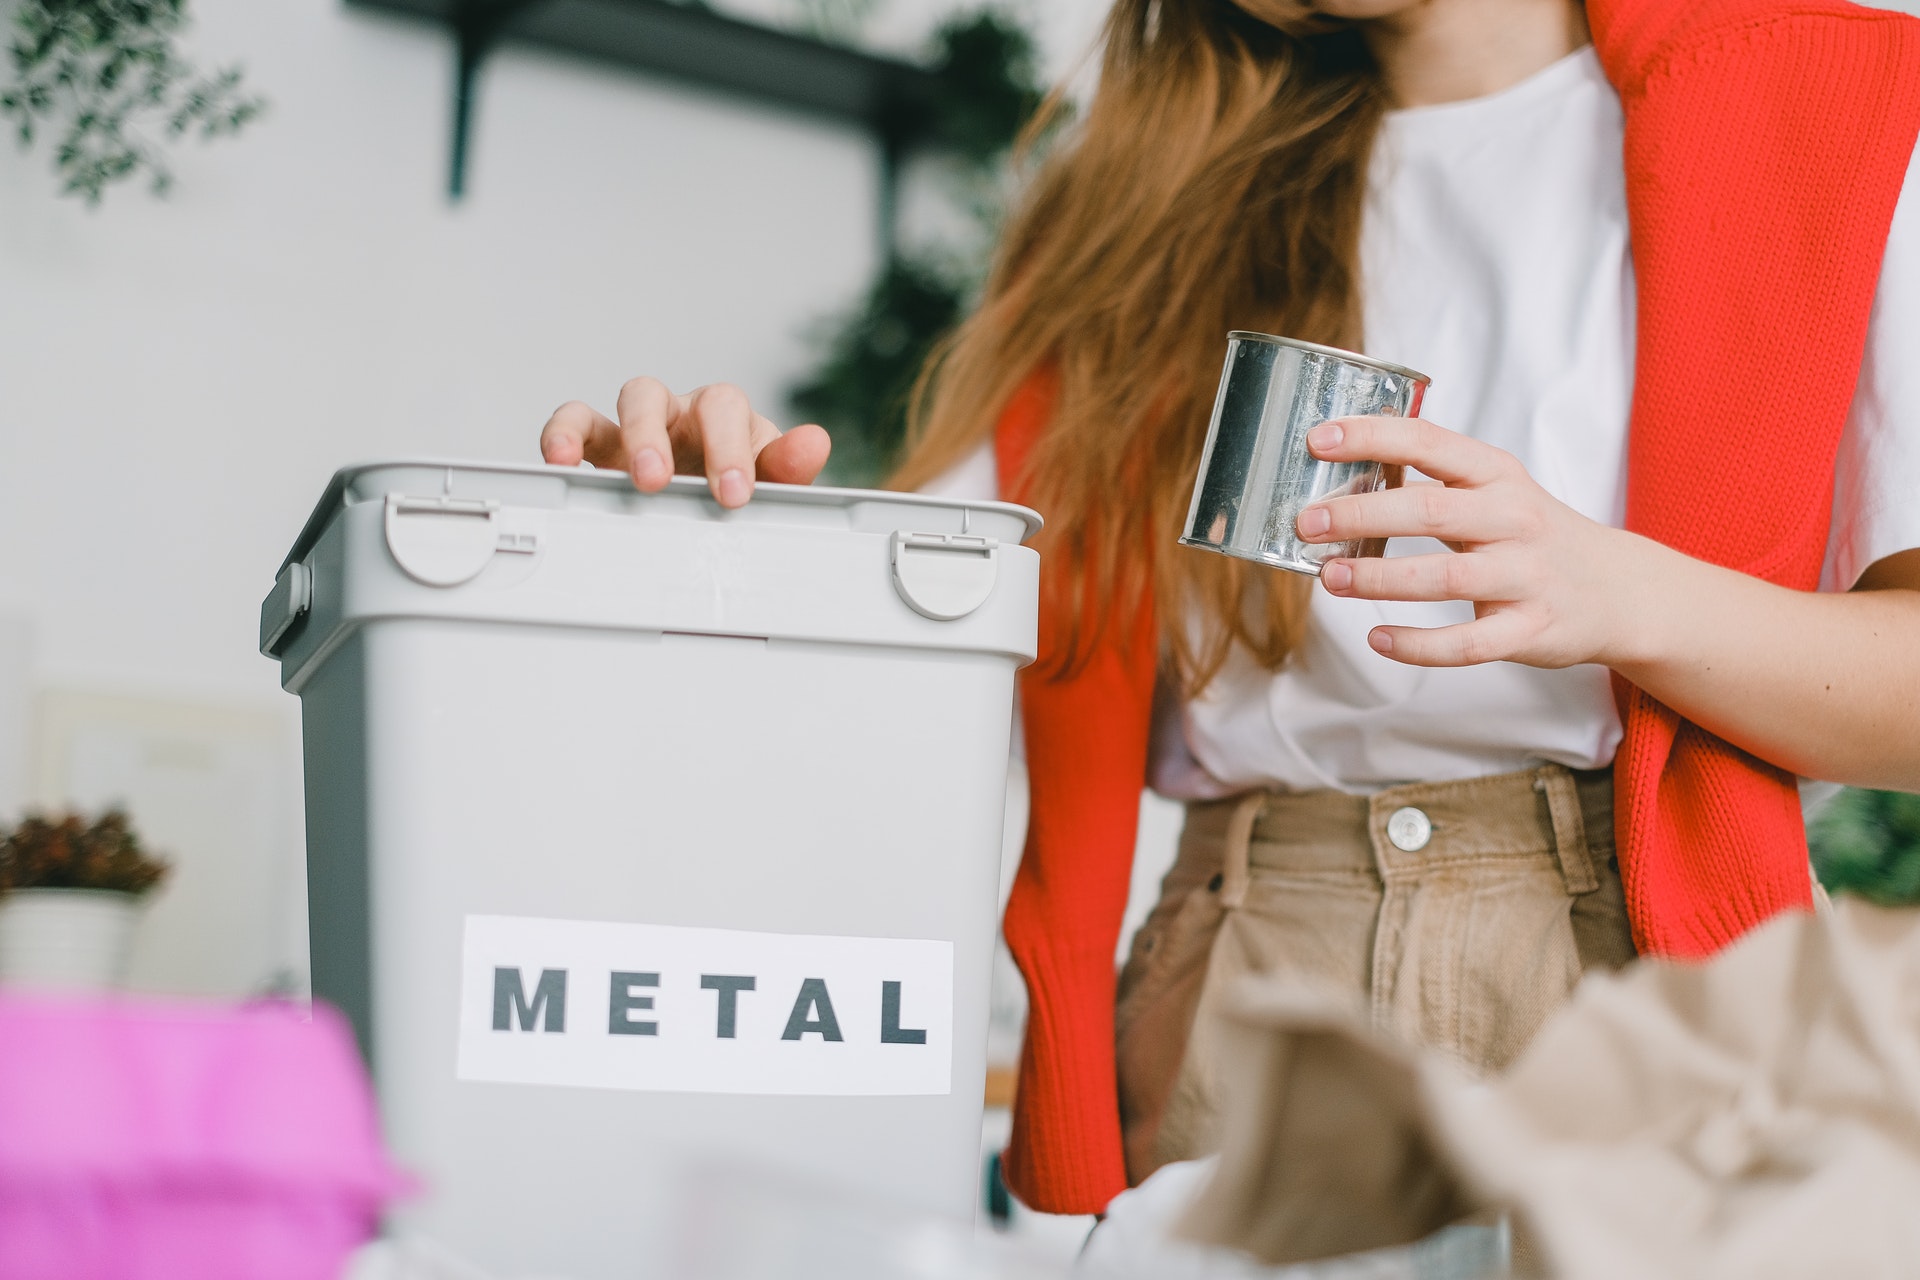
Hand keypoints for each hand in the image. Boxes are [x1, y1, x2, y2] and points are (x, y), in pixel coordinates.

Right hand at [539, 377, 830, 508]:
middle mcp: (679, 414)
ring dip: (622, 435)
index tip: (733, 495)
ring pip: (624, 403)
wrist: (711, 507)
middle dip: (658, 438)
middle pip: (663, 396)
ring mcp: (639, 427)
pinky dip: (562, 435)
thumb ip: (787, 468)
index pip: (723, 409)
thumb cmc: (740, 488)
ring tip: (626, 477)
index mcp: (724, 418)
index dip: (727, 448)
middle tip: (660, 482)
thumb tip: (815, 442)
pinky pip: (575, 425)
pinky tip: (559, 461)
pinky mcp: (602, 449)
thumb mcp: (770, 485)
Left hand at [1295, 415, 1653, 668]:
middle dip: (1361, 515)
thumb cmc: (1533, 536)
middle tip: (1309, 523)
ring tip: (1330, 578)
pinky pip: (1466, 643)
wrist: (1618, 590)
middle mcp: (1513, 519)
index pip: (1429, 442)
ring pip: (1443, 577)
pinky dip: (1418, 644)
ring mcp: (1524, 576)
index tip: (1319, 439)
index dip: (1372, 437)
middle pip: (1429, 510)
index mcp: (1497, 475)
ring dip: (1379, 579)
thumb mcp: (1496, 492)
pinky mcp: (1528, 629)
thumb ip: (1433, 482)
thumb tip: (1344, 477)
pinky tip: (1377, 638)